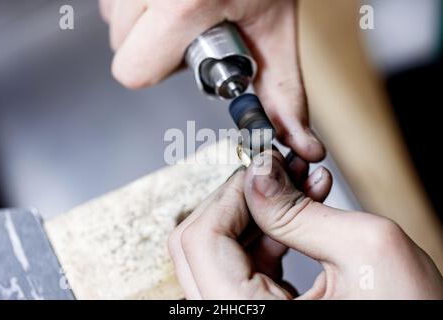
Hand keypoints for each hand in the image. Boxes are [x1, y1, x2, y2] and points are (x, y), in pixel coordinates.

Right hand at [99, 0, 324, 161]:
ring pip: (111, 19)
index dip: (161, 71)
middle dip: (155, 48)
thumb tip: (302, 147)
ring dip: (144, 23)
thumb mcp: (276, 35)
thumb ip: (283, 94)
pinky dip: (136, 2)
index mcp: (183, 4)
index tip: (187, 53)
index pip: (134, 71)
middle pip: (121, 48)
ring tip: (182, 9)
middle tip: (189, 28)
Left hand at [168, 151, 442, 298]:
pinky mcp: (262, 311)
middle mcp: (238, 319)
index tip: (258, 170)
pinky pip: (245, 265)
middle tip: (275, 174)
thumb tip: (257, 174)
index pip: (199, 243)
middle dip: (241, 200)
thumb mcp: (366, 250)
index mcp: (251, 317)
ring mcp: (246, 315)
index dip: (228, 195)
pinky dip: (270, 233)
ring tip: (299, 186)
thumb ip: (299, 210)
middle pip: (199, 247)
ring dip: (258, 212)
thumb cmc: (414, 316)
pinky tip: (300, 212)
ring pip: (220, 253)